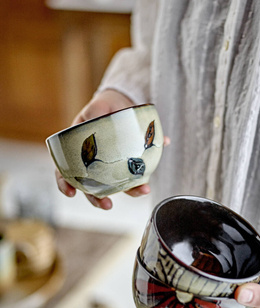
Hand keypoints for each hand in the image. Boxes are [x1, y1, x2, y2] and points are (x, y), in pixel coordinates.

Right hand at [56, 89, 160, 208]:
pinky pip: (132, 175)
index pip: (64, 168)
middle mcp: (92, 161)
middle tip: (108, 204)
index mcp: (77, 148)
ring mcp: (110, 165)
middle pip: (90, 185)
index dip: (64, 183)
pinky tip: (147, 182)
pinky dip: (141, 179)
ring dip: (127, 192)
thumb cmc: (105, 105)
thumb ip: (99, 112)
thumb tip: (105, 120)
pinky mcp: (126, 164)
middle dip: (97, 198)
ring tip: (140, 192)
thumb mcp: (99, 105)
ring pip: (115, 184)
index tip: (71, 193)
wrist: (123, 103)